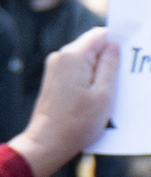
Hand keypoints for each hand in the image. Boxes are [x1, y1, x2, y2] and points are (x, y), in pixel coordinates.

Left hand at [11, 28, 120, 176]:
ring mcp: (54, 68)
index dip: (116, 40)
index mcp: (73, 56)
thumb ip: (110, 66)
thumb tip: (114, 45)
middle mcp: (60, 57)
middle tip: (124, 77)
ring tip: (111, 91)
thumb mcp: (103, 94)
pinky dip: (89, 78)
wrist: (47, 141)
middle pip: (91, 47)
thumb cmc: (77, 121)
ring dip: (99, 71)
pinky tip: (97, 96)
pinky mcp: (53, 80)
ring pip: (84, 60)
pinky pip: (76, 71)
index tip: (131, 52)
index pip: (99, 35)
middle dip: (109, 58)